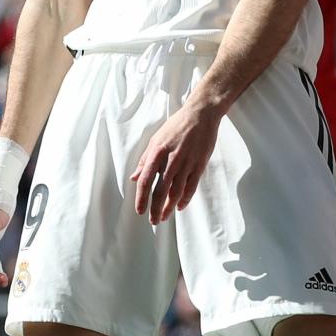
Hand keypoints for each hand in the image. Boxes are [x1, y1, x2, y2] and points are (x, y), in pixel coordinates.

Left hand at [131, 102, 222, 224]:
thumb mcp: (155, 139)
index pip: (145, 180)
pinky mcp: (200, 165)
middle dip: (156, 208)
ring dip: (169, 207)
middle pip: (161, 190)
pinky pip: (191, 186)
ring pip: (176, 191)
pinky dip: (185, 199)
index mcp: (157, 152)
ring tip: (165, 217)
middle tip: (153, 220)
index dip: (141, 198)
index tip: (140, 210)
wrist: (201, 115)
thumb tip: (134, 177)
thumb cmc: (176, 126)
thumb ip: (145, 160)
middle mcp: (171, 159)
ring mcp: (187, 163)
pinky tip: (180, 206)